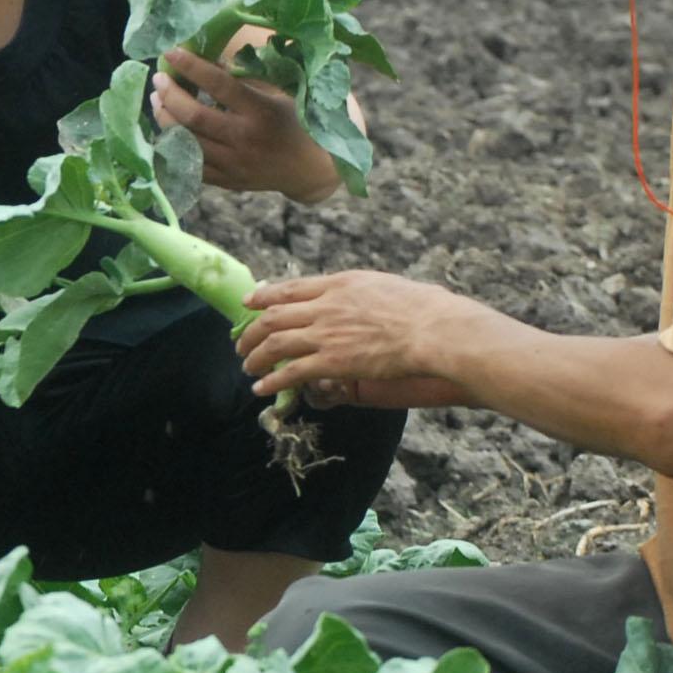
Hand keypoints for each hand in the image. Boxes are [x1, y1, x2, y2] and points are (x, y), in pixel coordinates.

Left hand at [150, 47, 342, 201]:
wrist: (307, 169)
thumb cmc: (294, 122)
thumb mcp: (276, 93)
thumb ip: (243, 79)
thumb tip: (206, 59)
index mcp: (261, 111)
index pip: (219, 85)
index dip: (191, 66)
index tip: (171, 51)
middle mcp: (244, 139)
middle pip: (194, 117)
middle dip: (170, 94)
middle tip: (158, 79)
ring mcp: (233, 164)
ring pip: (186, 142)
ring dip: (165, 119)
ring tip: (157, 100)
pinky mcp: (226, 181)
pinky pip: (190, 164)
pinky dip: (172, 145)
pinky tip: (166, 128)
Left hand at [236, 271, 467, 401]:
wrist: (431, 330)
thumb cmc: (422, 307)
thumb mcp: (383, 284)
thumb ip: (360, 291)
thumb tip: (357, 294)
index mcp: (339, 284)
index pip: (291, 288)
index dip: (264, 296)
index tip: (249, 302)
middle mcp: (325, 306)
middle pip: (273, 316)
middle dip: (251, 331)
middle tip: (241, 342)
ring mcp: (326, 334)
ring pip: (274, 343)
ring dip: (255, 356)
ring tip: (247, 366)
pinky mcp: (331, 362)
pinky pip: (291, 373)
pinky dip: (271, 381)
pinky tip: (261, 389)